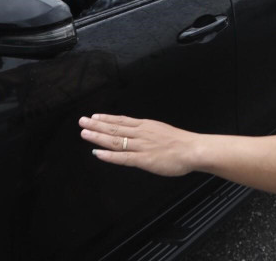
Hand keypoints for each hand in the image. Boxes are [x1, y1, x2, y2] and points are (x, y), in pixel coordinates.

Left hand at [79, 114, 199, 176]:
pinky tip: (97, 154)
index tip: (94, 116)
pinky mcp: (143, 159)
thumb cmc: (182, 143)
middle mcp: (141, 133)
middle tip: (81, 121)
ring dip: (98, 137)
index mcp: (146, 126)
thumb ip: (149, 133)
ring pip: (115, 141)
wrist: (193, 149)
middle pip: (114, 128)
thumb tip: (139, 134)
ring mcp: (141, 146)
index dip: (106, 119)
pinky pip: (123, 157)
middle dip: (96, 125)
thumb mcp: (163, 131)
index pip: (122, 121)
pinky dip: (109, 156)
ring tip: (84, 133)